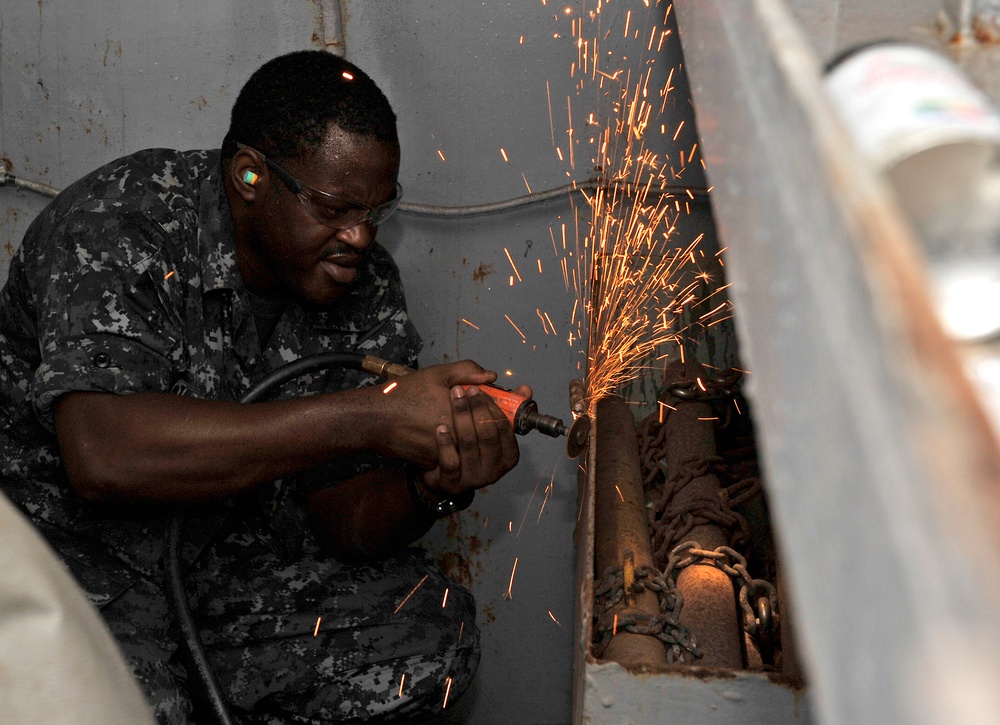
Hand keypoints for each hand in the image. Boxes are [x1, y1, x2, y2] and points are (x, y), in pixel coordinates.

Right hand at [372, 360, 499, 468]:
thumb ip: (466, 371)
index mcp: (462, 414)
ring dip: (480, 437)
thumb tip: (490, 376)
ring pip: (474, 448)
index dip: (508, 407)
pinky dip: (460, 448)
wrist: (375, 420)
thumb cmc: (404, 395)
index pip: (496, 415)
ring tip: (475, 425)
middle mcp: (458, 437)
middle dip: (496, 421)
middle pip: (489, 434)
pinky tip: (455, 437)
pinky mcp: (436, 465)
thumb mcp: (436, 374)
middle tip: (501, 413)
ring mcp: (448, 454)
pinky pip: (456, 457)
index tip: (519, 398)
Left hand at [419, 384, 520, 496]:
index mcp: (509, 455)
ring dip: (460, 417)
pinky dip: (445, 443)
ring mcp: (475, 479)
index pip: (504, 427)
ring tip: (453, 399)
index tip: (477, 389)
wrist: (441, 474)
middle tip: (463, 390)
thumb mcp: (488, 427)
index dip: (491, 405)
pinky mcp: (454, 484)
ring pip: (469, 444)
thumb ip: (505, 407)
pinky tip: (440, 428)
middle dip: (475, 408)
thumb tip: (525, 389)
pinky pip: (451, 461)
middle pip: (487, 434)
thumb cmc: (469, 447)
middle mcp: (496, 470)